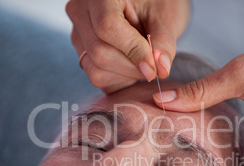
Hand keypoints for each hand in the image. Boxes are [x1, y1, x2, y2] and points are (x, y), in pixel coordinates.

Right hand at [66, 0, 189, 92]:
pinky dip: (119, 80)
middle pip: (99, 52)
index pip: (107, 27)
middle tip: (154, 66)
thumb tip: (160, 70)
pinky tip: (132, 65)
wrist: (146, 6)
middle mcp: (81, 12)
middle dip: (132, 68)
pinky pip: (97, 77)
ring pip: (96, 70)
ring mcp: (78, 35)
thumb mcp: (166, 18)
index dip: (133, 51)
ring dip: (125, 75)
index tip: (154, 68)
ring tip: (142, 60)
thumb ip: (163, 43)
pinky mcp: (82, 53)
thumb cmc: (157, 5)